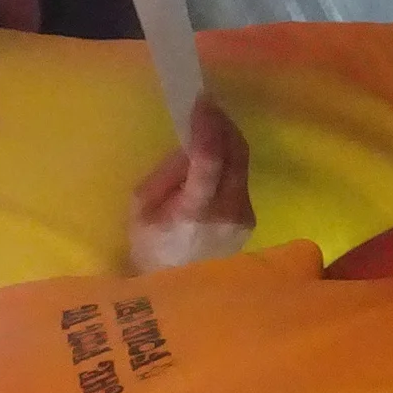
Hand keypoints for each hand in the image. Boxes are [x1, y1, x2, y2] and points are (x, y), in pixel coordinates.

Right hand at [128, 96, 255, 269]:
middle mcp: (227, 212)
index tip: (201, 102)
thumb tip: (190, 147)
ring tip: (209, 124)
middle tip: (209, 105)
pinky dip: (228, 160)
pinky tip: (214, 156)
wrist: (176, 290)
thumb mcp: (142, 208)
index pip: (209, 161)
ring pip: (242, 164)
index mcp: (194, 212)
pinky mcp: (249, 218)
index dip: (207, 127)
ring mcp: (243, 216)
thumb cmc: (150, 248)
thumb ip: (167, 174)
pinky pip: (240, 178)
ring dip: (227, 139)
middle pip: (236, 155)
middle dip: (223, 125)